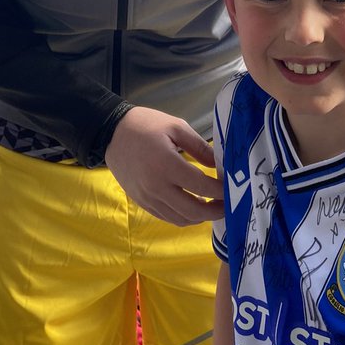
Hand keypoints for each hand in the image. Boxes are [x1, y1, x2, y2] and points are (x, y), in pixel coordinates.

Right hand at [106, 105, 223, 225]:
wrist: (111, 133)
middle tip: (228, 205)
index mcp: (167, 165)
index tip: (233, 188)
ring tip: (213, 207)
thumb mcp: (176, 127)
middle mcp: (157, 187)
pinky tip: (192, 207)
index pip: (202, 187)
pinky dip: (183, 217)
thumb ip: (200, 147)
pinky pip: (166, 217)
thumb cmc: (146, 125)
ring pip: (180, 219)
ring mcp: (148, 197)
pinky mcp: (141, 202)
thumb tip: (219, 166)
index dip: (221, 191)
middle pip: (193, 210)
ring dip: (200, 217)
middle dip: (215, 211)